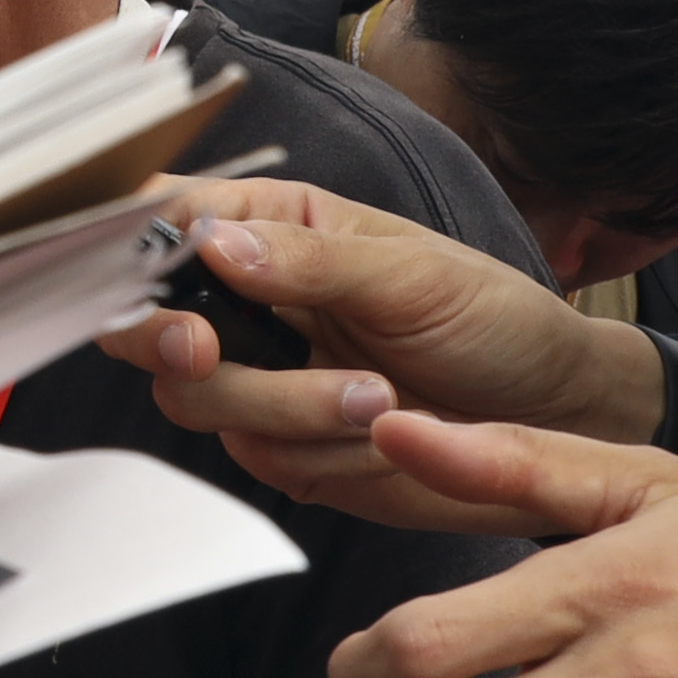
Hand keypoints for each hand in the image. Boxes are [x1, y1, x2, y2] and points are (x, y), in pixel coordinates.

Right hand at [95, 179, 658, 518]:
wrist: (552, 415)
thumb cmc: (491, 317)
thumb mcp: (411, 271)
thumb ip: (309, 260)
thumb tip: (213, 243)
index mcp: (268, 226)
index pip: (163, 219)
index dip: (126, 246)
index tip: (141, 276)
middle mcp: (246, 301)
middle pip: (146, 322)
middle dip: (171, 342)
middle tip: (205, 350)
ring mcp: (258, 379)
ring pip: (196, 399)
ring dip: (280, 406)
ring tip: (377, 397)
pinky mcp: (283, 448)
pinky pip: (256, 457)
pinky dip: (317, 451)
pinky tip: (381, 435)